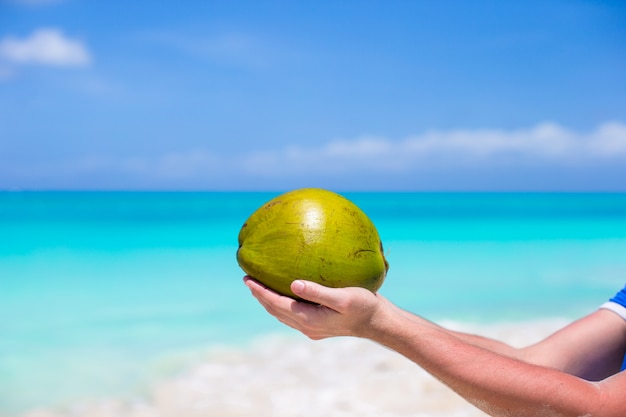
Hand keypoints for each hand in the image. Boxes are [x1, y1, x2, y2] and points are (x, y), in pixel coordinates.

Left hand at [243, 276, 385, 339]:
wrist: (378, 322)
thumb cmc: (363, 306)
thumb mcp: (342, 297)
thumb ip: (317, 292)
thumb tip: (293, 284)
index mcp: (309, 319)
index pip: (277, 304)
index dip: (260, 292)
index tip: (247, 279)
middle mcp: (307, 326)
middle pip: (275, 310)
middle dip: (260, 295)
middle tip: (247, 278)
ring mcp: (312, 327)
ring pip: (282, 313)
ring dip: (269, 300)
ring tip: (259, 286)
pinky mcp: (318, 324)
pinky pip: (292, 313)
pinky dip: (282, 303)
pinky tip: (285, 292)